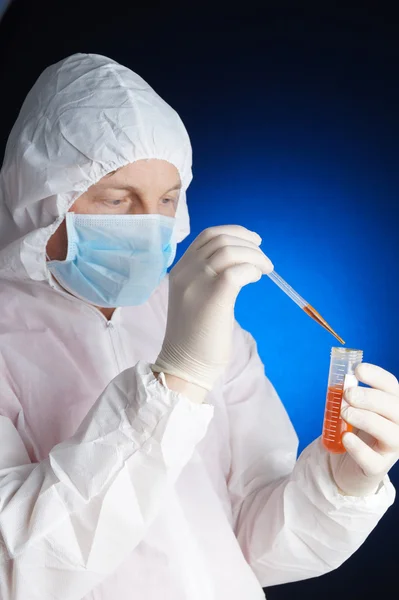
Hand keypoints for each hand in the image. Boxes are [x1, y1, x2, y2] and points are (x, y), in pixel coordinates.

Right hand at [152, 225, 272, 390]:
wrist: (185, 366)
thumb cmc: (195, 336)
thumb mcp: (196, 297)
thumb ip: (208, 277)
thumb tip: (240, 262)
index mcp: (179, 270)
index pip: (207, 236)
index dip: (234, 232)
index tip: (254, 242)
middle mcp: (185, 272)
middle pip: (220, 239)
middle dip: (249, 244)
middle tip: (265, 261)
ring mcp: (196, 283)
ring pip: (229, 251)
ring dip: (254, 256)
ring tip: (265, 270)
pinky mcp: (212, 297)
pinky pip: (236, 271)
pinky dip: (251, 270)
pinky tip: (255, 279)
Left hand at [329, 363, 398, 495]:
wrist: (348, 465)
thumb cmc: (354, 430)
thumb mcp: (352, 408)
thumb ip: (348, 396)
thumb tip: (341, 385)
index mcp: (392, 406)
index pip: (392, 387)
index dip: (377, 377)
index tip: (358, 370)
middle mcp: (398, 426)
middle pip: (395, 408)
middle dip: (371, 398)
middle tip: (348, 394)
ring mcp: (391, 449)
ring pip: (390, 434)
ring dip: (367, 419)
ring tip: (344, 413)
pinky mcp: (377, 468)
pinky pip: (373, 460)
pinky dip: (359, 448)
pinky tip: (346, 437)